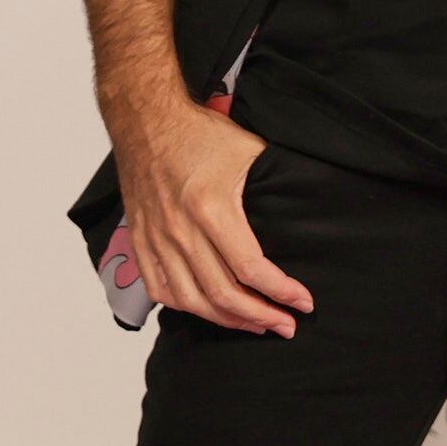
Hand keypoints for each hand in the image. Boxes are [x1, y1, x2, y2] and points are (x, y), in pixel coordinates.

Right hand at [111, 91, 314, 337]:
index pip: (251, 268)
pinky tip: (210, 309)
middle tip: (285, 325)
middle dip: (261, 317)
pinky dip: (188, 308)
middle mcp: (180, 229)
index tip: (303, 302)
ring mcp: (156, 239)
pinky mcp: (140, 242)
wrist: (146, 120)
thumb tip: (306, 217)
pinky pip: (161, 291)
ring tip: (255, 324)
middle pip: (222, 294)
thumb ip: (274, 189)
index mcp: (211, 207)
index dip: (281, 292)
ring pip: (192, 301)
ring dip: (228, 320)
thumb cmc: (199, 134)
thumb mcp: (249, 152)